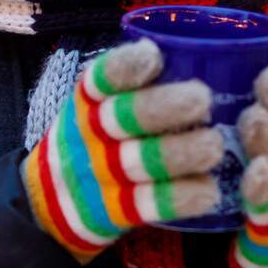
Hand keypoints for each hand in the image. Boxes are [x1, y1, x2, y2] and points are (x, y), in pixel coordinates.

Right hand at [22, 37, 224, 263]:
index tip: (153, 56)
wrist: (52, 201)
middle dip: (163, 107)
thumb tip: (205, 54)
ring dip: (179, 153)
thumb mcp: (98, 106)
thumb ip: (136, 86)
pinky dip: (179, 199)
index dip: (126, 66)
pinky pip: (146, 206)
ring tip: (214, 146)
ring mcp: (101, 175)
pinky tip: (209, 190)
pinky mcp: (113, 212)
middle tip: (203, 98)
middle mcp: (90, 134)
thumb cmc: (97, 138)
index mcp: (89, 100)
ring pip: (139, 162)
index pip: (102, 78)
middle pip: (123, 118)